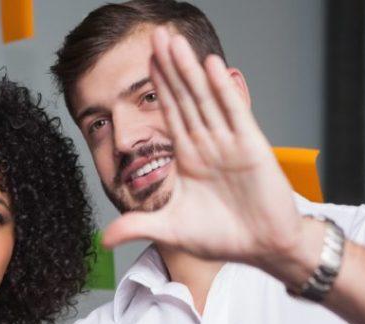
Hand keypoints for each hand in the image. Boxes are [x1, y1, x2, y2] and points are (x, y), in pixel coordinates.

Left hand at [103, 27, 306, 269]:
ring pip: (205, 98)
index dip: (159, 87)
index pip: (170, 113)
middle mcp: (209, 144)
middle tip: (157, 34)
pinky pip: (234, 113)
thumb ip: (139, 227)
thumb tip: (103, 239)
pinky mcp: (251, 147)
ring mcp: (230, 142)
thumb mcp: (171, 230)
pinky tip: (211, 65)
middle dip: (171, 66)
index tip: (146, 59)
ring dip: (191, 69)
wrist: (262, 248)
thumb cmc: (223, 237)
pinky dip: (223, 89)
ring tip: (177, 41)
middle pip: (185, 97)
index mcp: (190, 157)